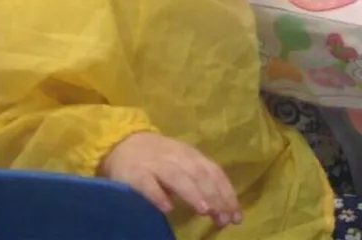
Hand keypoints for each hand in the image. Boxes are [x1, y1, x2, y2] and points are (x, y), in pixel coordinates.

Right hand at [99, 132, 240, 227]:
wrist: (125, 143)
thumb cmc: (161, 159)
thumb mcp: (185, 166)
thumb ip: (201, 183)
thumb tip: (223, 209)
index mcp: (193, 157)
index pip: (215, 174)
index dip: (227, 194)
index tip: (236, 216)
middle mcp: (178, 158)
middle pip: (200, 176)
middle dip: (215, 197)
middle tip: (224, 218)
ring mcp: (157, 165)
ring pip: (178, 177)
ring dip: (193, 194)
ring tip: (205, 211)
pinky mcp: (136, 174)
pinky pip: (148, 184)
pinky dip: (158, 195)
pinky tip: (167, 208)